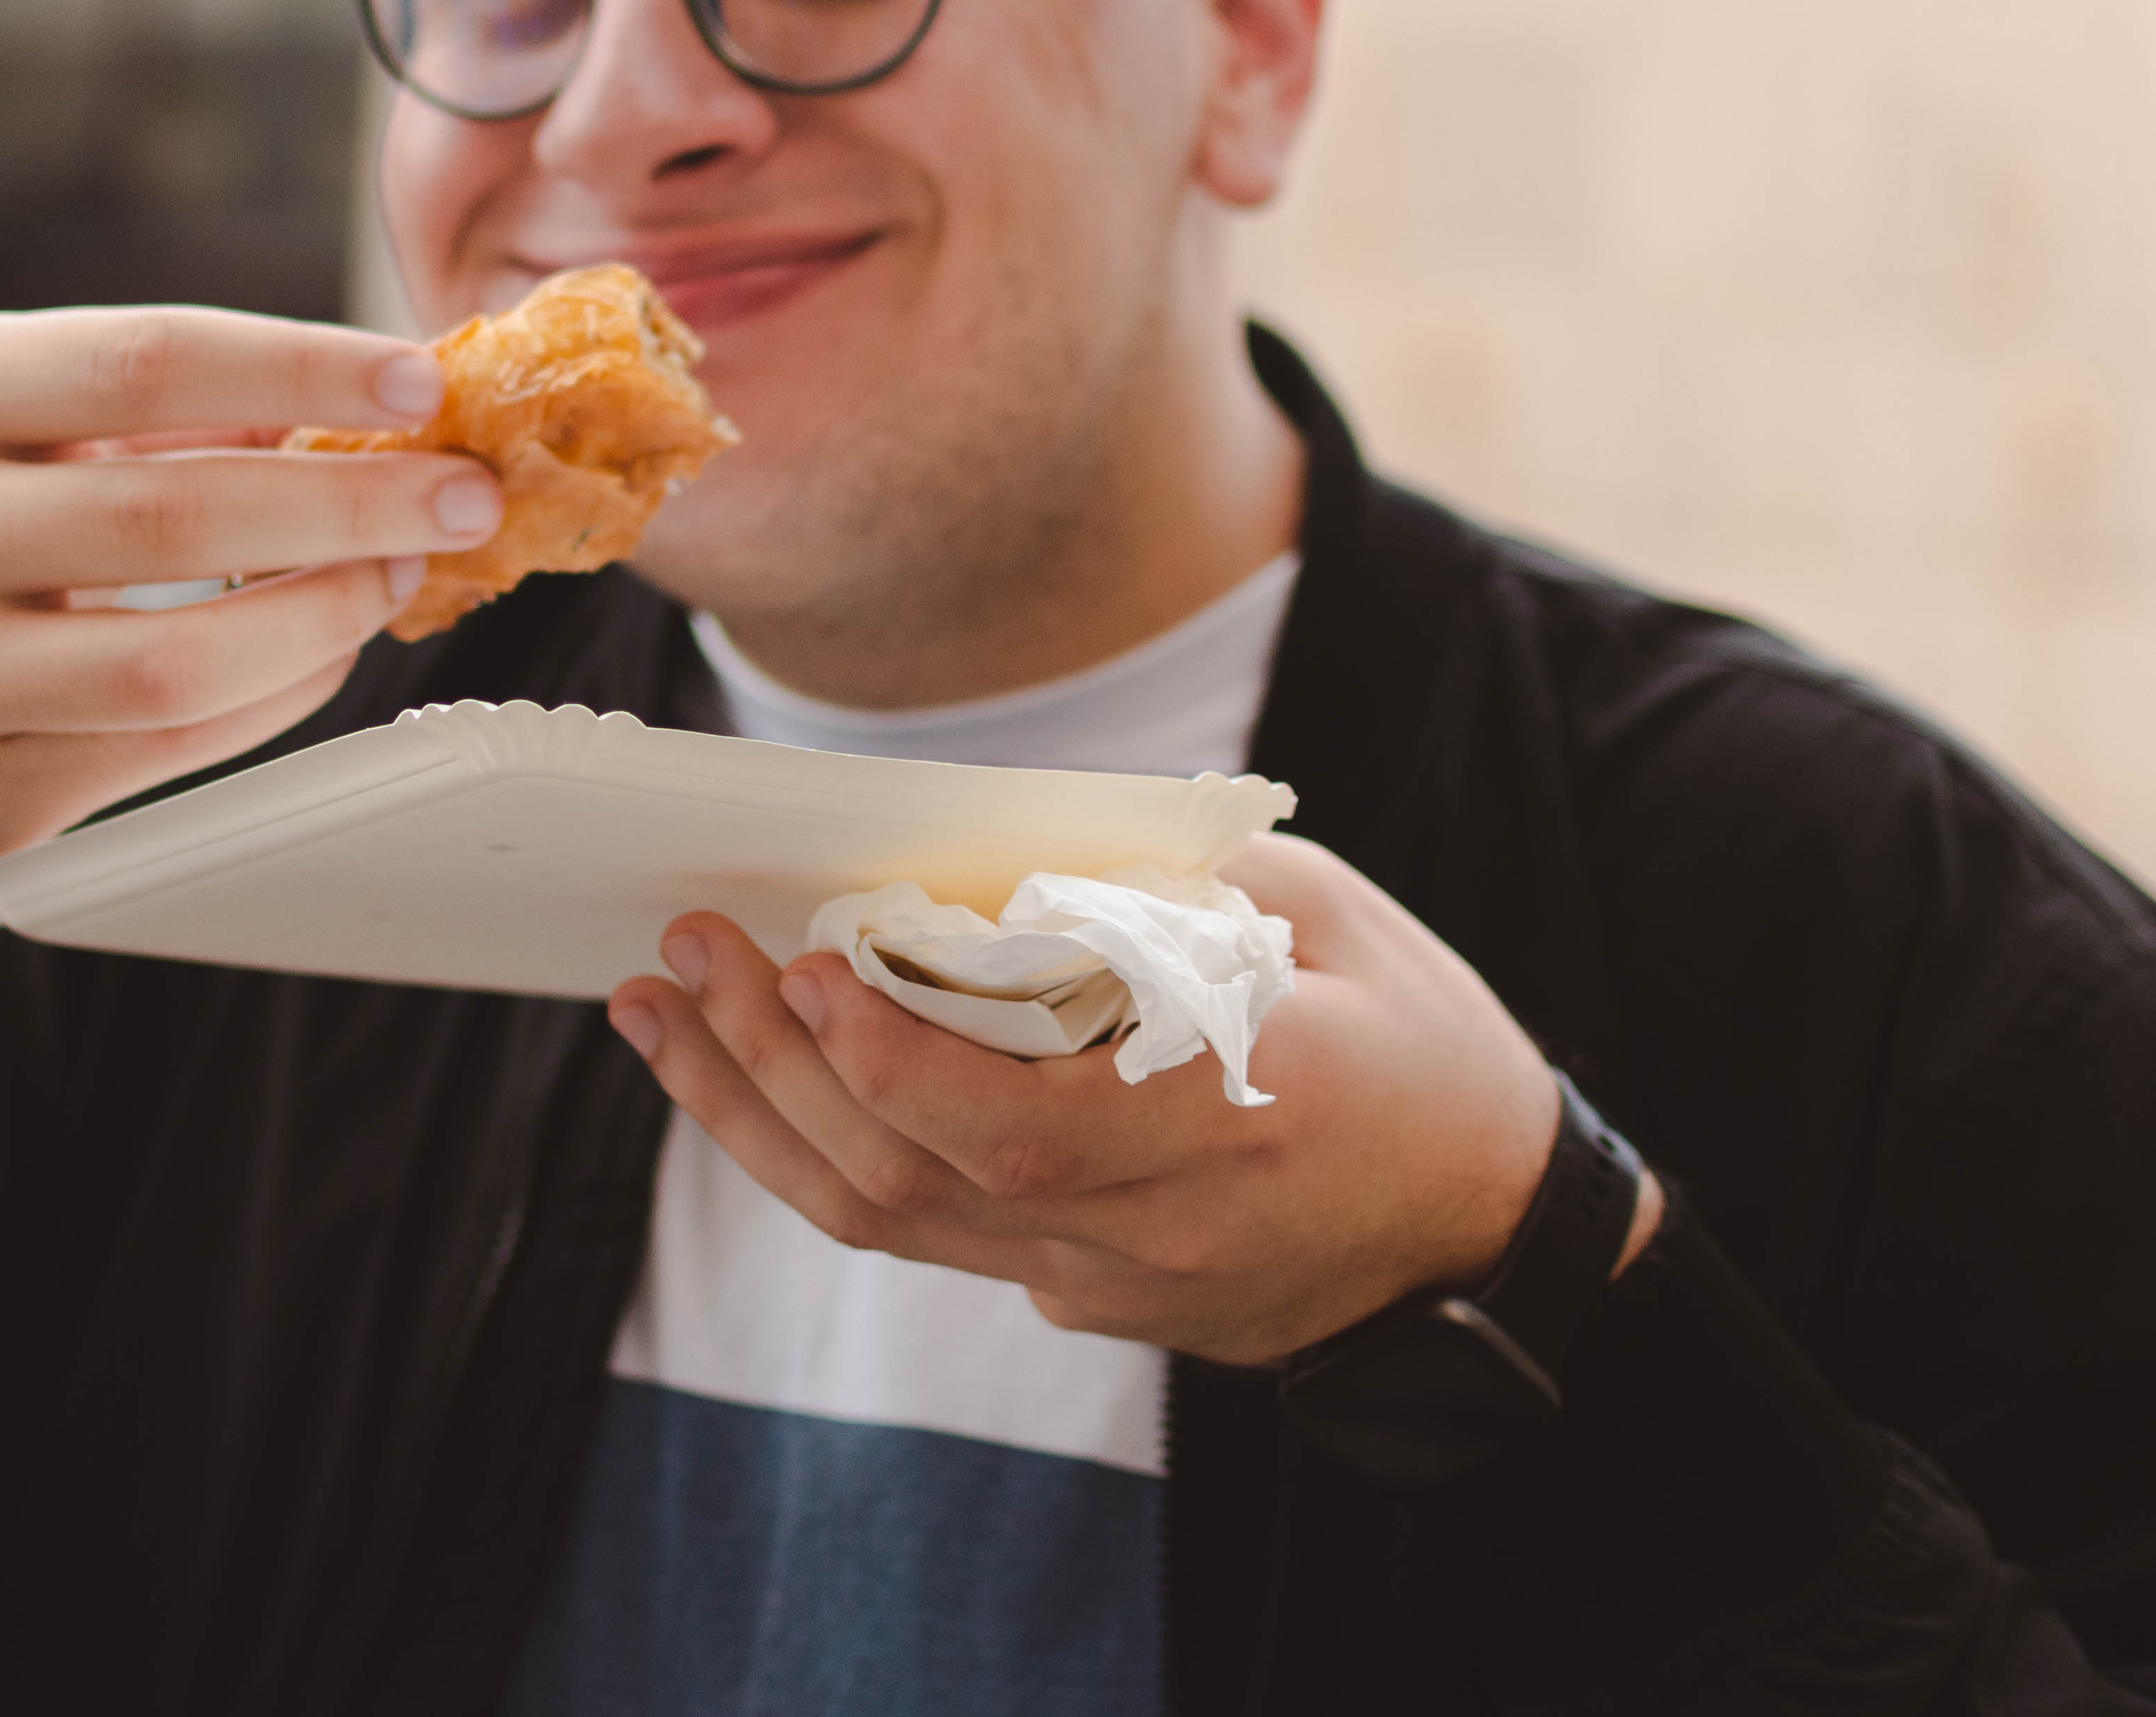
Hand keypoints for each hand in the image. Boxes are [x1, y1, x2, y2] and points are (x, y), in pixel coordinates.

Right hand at [0, 307, 501, 872]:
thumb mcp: (4, 422)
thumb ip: (161, 405)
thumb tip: (370, 403)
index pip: (148, 361)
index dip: (302, 369)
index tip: (424, 381)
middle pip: (179, 515)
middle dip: (355, 505)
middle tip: (466, 494)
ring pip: (182, 657)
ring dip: (330, 614)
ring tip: (405, 574)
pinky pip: (173, 745)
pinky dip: (280, 694)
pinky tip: (328, 650)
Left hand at [606, 834, 1656, 1365]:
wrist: (1492, 1239)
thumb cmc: (1422, 1051)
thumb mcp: (1331, 926)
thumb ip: (1171, 893)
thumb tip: (998, 856)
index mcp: (1230, 1125)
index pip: (1016, 1128)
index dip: (891, 1059)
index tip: (803, 961)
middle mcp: (1153, 1229)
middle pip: (914, 1182)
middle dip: (775, 1067)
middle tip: (682, 953)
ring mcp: (1111, 1283)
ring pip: (893, 1222)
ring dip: (759, 1115)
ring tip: (663, 1015)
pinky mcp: (1087, 1299)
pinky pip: (930, 1233)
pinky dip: (825, 1150)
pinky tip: (754, 1074)